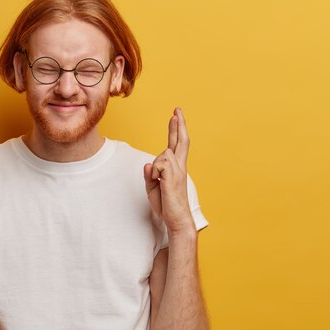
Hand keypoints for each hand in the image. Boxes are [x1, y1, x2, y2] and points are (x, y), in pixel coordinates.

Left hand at [144, 107, 193, 231]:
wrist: (176, 220)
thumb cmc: (166, 204)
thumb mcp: (153, 187)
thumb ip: (150, 174)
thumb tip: (149, 164)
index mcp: (177, 168)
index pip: (177, 144)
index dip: (176, 129)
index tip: (176, 115)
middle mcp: (180, 167)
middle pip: (181, 141)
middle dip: (178, 125)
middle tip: (177, 109)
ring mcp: (178, 171)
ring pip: (162, 155)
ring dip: (156, 168)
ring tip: (159, 183)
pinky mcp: (173, 176)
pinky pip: (158, 165)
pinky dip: (154, 174)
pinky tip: (159, 184)